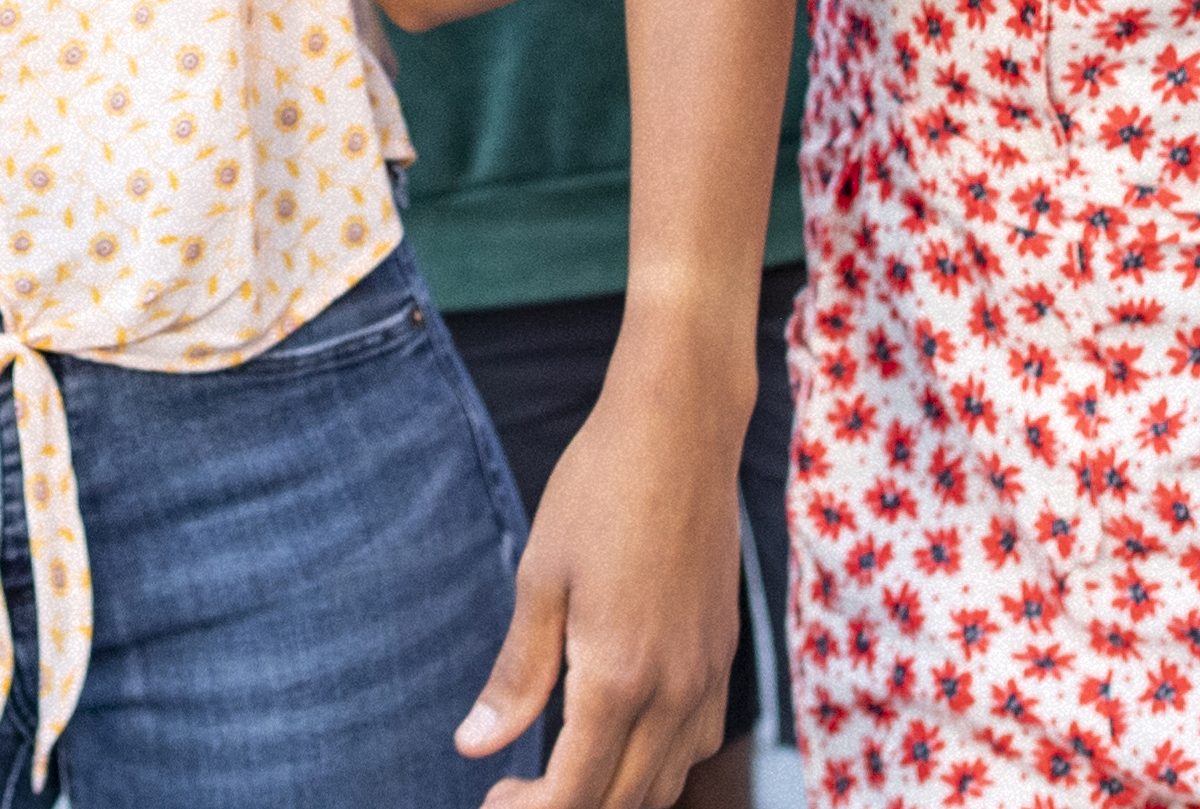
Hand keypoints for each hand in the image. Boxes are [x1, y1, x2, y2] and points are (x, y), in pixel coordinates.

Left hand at [456, 359, 744, 806]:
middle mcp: (675, 691)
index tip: (493, 800)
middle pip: (625, 802)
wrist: (682, 428)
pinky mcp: (725, 654)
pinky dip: (659, 763)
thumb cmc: (600, 489)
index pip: (576, 794)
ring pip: (668, 780)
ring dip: (616, 795)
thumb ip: (517, 674)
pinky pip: (698, 741)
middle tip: (515, 792)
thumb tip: (475, 746)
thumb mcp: (540, 578)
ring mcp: (709, 675)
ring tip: (562, 773)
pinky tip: (622, 737)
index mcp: (619, 678)